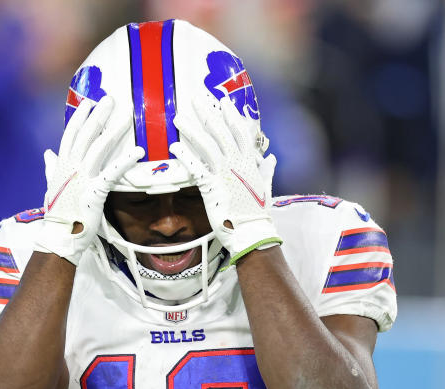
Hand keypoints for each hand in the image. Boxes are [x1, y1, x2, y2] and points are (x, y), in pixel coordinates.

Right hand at [35, 96, 143, 264]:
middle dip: (99, 115)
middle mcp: (71, 168)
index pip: (70, 134)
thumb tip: (47, 153)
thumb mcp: (52, 186)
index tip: (88, 103)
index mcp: (61, 165)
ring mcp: (82, 178)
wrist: (59, 236)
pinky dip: (125, 160)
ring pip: (99, 147)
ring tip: (127, 116)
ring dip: (114, 130)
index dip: (79, 117)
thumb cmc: (58, 213)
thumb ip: (51, 167)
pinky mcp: (94, 191)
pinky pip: (112, 172)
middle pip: (86, 135)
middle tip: (111, 99)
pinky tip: (138, 150)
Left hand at [170, 95, 280, 266]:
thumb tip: (269, 158)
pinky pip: (196, 168)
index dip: (231, 115)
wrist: (252, 232)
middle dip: (207, 114)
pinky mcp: (212, 187)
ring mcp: (225, 174)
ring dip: (192, 130)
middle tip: (194, 99)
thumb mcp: (265, 187)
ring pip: (207, 146)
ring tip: (178, 118)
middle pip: (220, 133)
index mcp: (250, 161)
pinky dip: (185, 156)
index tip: (222, 101)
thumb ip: (266, 170)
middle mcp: (238, 163)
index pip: (241, 131)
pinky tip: (174, 146)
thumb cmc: (257, 212)